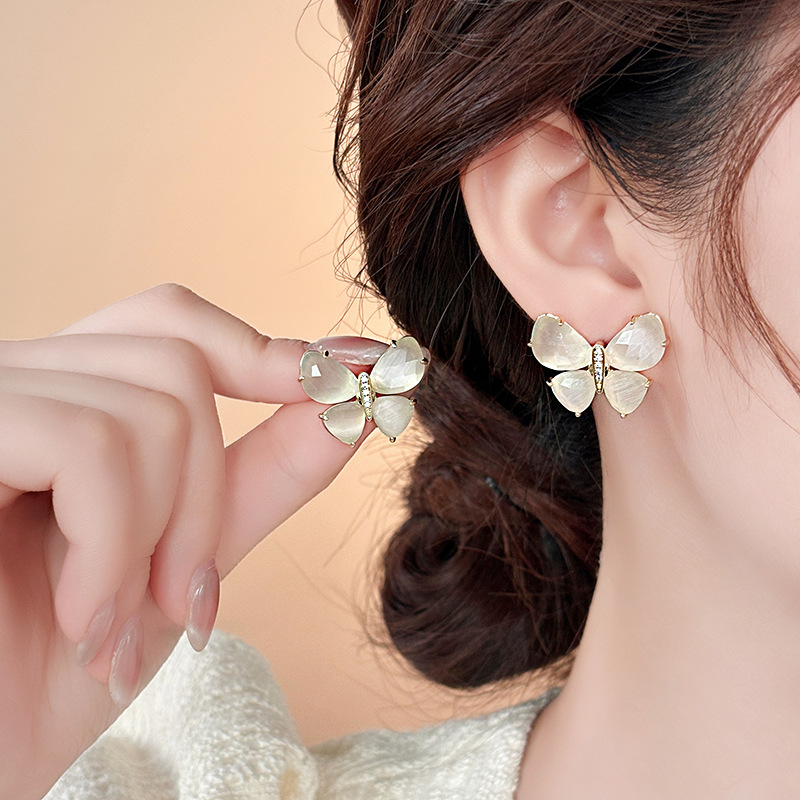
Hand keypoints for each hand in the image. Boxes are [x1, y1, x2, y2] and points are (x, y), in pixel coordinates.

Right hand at [0, 284, 372, 798]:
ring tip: (113, 619)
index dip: (263, 350)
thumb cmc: (56, 664)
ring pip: (149, 406)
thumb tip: (351, 405)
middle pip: (177, 360)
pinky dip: (114, 545)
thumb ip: (262, 476)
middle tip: (181, 595)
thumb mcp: (183, 557)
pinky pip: (88, 447)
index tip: (351, 379)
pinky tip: (79, 614)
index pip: (171, 324)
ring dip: (163, 534)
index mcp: (69, 399)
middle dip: (207, 490)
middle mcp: (21, 380)